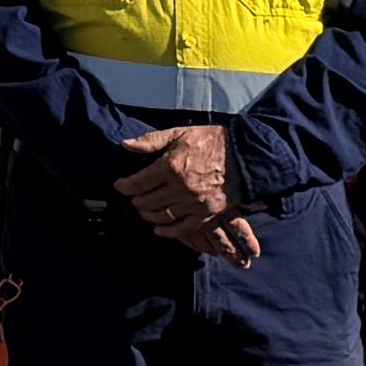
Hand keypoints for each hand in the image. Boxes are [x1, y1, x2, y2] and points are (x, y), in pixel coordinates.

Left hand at [112, 125, 244, 243]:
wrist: (246, 156)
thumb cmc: (211, 141)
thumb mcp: (180, 133)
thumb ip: (151, 141)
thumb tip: (125, 145)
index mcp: (171, 166)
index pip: (138, 183)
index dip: (124, 186)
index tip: (120, 186)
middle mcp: (180, 187)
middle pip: (147, 201)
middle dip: (135, 200)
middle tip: (132, 197)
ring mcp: (194, 203)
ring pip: (161, 216)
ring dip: (148, 214)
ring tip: (143, 210)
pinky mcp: (207, 214)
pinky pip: (182, 228)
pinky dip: (167, 231)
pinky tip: (158, 229)